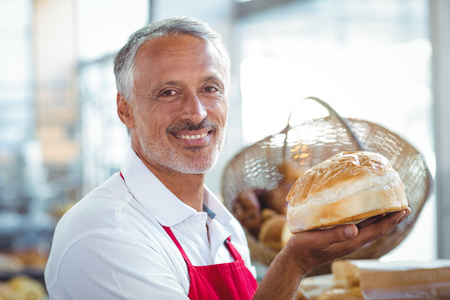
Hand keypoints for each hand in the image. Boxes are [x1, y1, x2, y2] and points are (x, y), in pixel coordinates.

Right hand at [284, 208, 410, 273]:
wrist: (296, 258)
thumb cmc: (305, 248)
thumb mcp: (319, 240)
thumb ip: (335, 235)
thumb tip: (355, 229)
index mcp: (351, 241)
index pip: (377, 230)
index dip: (392, 220)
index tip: (404, 209)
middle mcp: (353, 240)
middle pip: (378, 228)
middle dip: (391, 217)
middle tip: (403, 203)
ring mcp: (347, 238)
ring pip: (370, 226)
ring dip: (381, 216)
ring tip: (389, 204)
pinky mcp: (340, 236)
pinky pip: (360, 225)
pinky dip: (368, 217)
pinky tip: (365, 209)